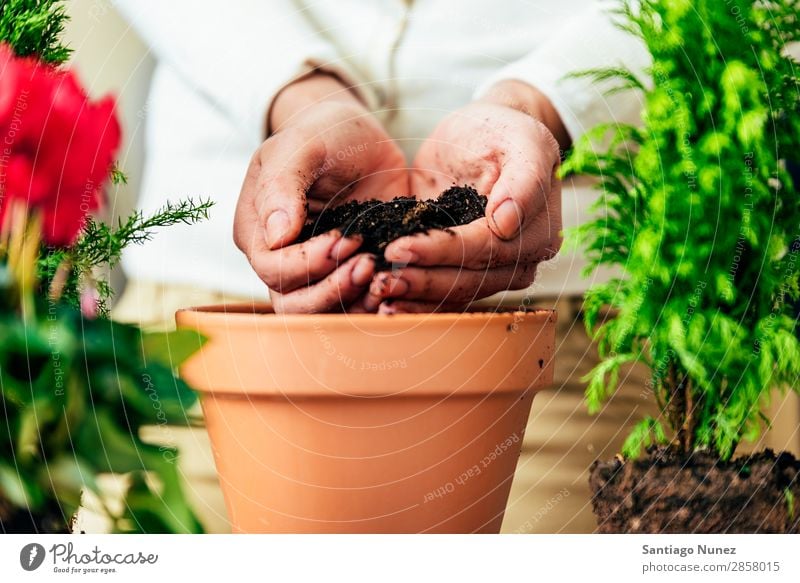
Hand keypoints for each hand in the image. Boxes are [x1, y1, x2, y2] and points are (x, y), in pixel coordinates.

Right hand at [234, 73, 407, 312]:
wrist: (359, 139)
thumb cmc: (322, 134)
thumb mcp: (300, 145)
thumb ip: (283, 184)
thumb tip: (275, 235)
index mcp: (257, 231)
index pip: (272, 269)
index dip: (307, 263)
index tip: (343, 238)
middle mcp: (280, 261)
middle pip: (293, 304)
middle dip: (332, 290)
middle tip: (367, 261)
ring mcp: (315, 273)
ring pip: (323, 314)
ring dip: (354, 302)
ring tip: (382, 272)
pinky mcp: (348, 275)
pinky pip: (354, 306)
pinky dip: (373, 302)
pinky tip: (393, 280)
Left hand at [365, 81, 565, 312]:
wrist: (483, 135)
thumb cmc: (503, 131)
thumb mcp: (521, 139)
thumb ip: (524, 178)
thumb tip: (507, 223)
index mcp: (538, 230)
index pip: (486, 249)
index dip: (442, 252)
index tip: (399, 248)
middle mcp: (520, 260)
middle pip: (469, 280)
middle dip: (422, 281)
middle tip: (380, 279)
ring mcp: (494, 272)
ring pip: (455, 294)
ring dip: (415, 298)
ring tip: (377, 293)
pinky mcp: (467, 273)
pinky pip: (443, 297)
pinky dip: (415, 302)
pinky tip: (384, 304)